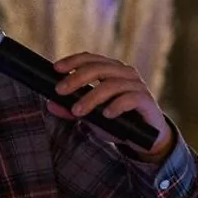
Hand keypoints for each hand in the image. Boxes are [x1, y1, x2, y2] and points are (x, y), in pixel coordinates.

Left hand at [52, 52, 172, 160]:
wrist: (147, 138)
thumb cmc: (118, 122)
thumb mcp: (92, 117)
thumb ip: (72, 110)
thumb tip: (50, 104)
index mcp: (112, 70)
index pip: (91, 58)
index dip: (73, 61)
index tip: (56, 69)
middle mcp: (125, 73)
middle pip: (99, 68)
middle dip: (77, 78)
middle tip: (61, 91)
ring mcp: (137, 86)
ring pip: (112, 84)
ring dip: (91, 97)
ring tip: (77, 111)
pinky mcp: (146, 101)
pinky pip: (130, 98)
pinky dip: (116, 105)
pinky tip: (105, 114)